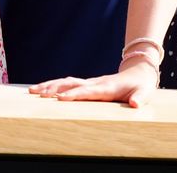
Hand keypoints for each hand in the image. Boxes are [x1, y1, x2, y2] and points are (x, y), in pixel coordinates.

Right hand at [30, 62, 160, 107]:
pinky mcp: (88, 83)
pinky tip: (41, 89)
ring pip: (67, 82)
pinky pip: (68, 83)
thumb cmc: (142, 86)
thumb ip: (139, 98)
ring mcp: (91, 82)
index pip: (88, 92)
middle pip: (72, 85)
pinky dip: (54, 85)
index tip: (60, 99)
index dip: (74, 95)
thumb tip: (134, 104)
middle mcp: (96, 83)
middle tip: (37, 94)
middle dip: (54, 89)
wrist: (140, 72)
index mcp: (108, 87)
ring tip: (32, 91)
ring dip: (50, 86)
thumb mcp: (145, 92)